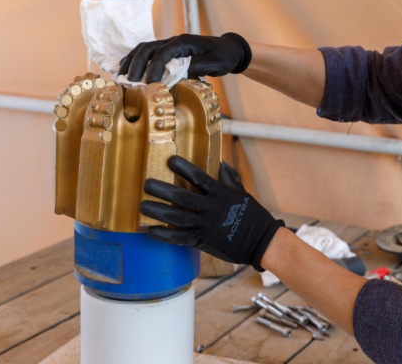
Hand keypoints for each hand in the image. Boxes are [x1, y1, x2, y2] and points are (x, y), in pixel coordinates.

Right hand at [119, 32, 251, 82]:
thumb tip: (177, 72)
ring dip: (131, 62)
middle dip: (136, 64)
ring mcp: (169, 45)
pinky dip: (134, 60)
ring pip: (143, 49)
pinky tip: (126, 71)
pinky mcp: (168, 51)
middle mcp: (173, 41)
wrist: (228, 49)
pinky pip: (146, 53)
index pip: (163, 53)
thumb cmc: (223, 56)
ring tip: (121, 77)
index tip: (149, 84)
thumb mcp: (216, 63)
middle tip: (129, 82)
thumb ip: (198, 66)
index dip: (153, 68)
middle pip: (147, 48)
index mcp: (184, 43)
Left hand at [139, 156, 282, 270]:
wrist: (260, 241)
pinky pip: (180, 238)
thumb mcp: (241, 191)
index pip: (199, 177)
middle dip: (162, 190)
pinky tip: (151, 230)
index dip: (184, 168)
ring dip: (158, 211)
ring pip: (177, 218)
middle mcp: (211, 209)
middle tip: (146, 184)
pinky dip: (165, 234)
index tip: (170, 160)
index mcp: (221, 193)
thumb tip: (218, 162)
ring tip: (142, 205)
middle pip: (182, 198)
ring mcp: (206, 226)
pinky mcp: (203, 241)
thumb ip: (227, 177)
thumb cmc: (251, 213)